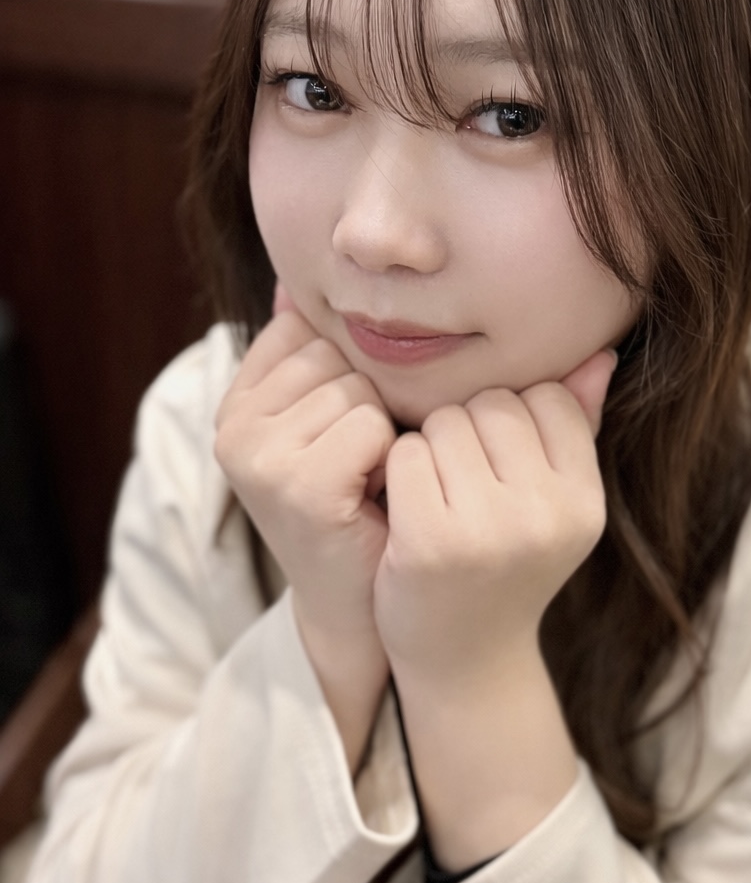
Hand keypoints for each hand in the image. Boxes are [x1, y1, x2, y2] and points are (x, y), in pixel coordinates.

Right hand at [214, 286, 395, 766]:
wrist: (363, 603)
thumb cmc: (362, 505)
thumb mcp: (331, 421)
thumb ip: (312, 354)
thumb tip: (294, 279)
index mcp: (238, 401)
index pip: (309, 331)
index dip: (350, 376)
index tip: (346, 431)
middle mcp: (232, 424)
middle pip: (336, 355)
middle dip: (368, 404)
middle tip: (362, 466)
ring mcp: (255, 455)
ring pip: (358, 389)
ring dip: (382, 434)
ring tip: (367, 482)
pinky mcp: (292, 484)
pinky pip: (369, 426)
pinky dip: (387, 460)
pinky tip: (371, 497)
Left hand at [375, 347, 614, 685]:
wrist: (464, 660)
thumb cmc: (506, 566)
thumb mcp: (554, 505)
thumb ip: (576, 429)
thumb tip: (600, 353)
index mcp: (585, 502)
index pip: (548, 397)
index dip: (513, 419)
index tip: (500, 466)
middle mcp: (547, 516)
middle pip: (492, 404)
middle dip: (467, 429)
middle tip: (463, 485)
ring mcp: (490, 531)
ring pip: (445, 422)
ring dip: (429, 448)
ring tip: (439, 498)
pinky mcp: (431, 542)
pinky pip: (406, 453)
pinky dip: (397, 473)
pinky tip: (408, 511)